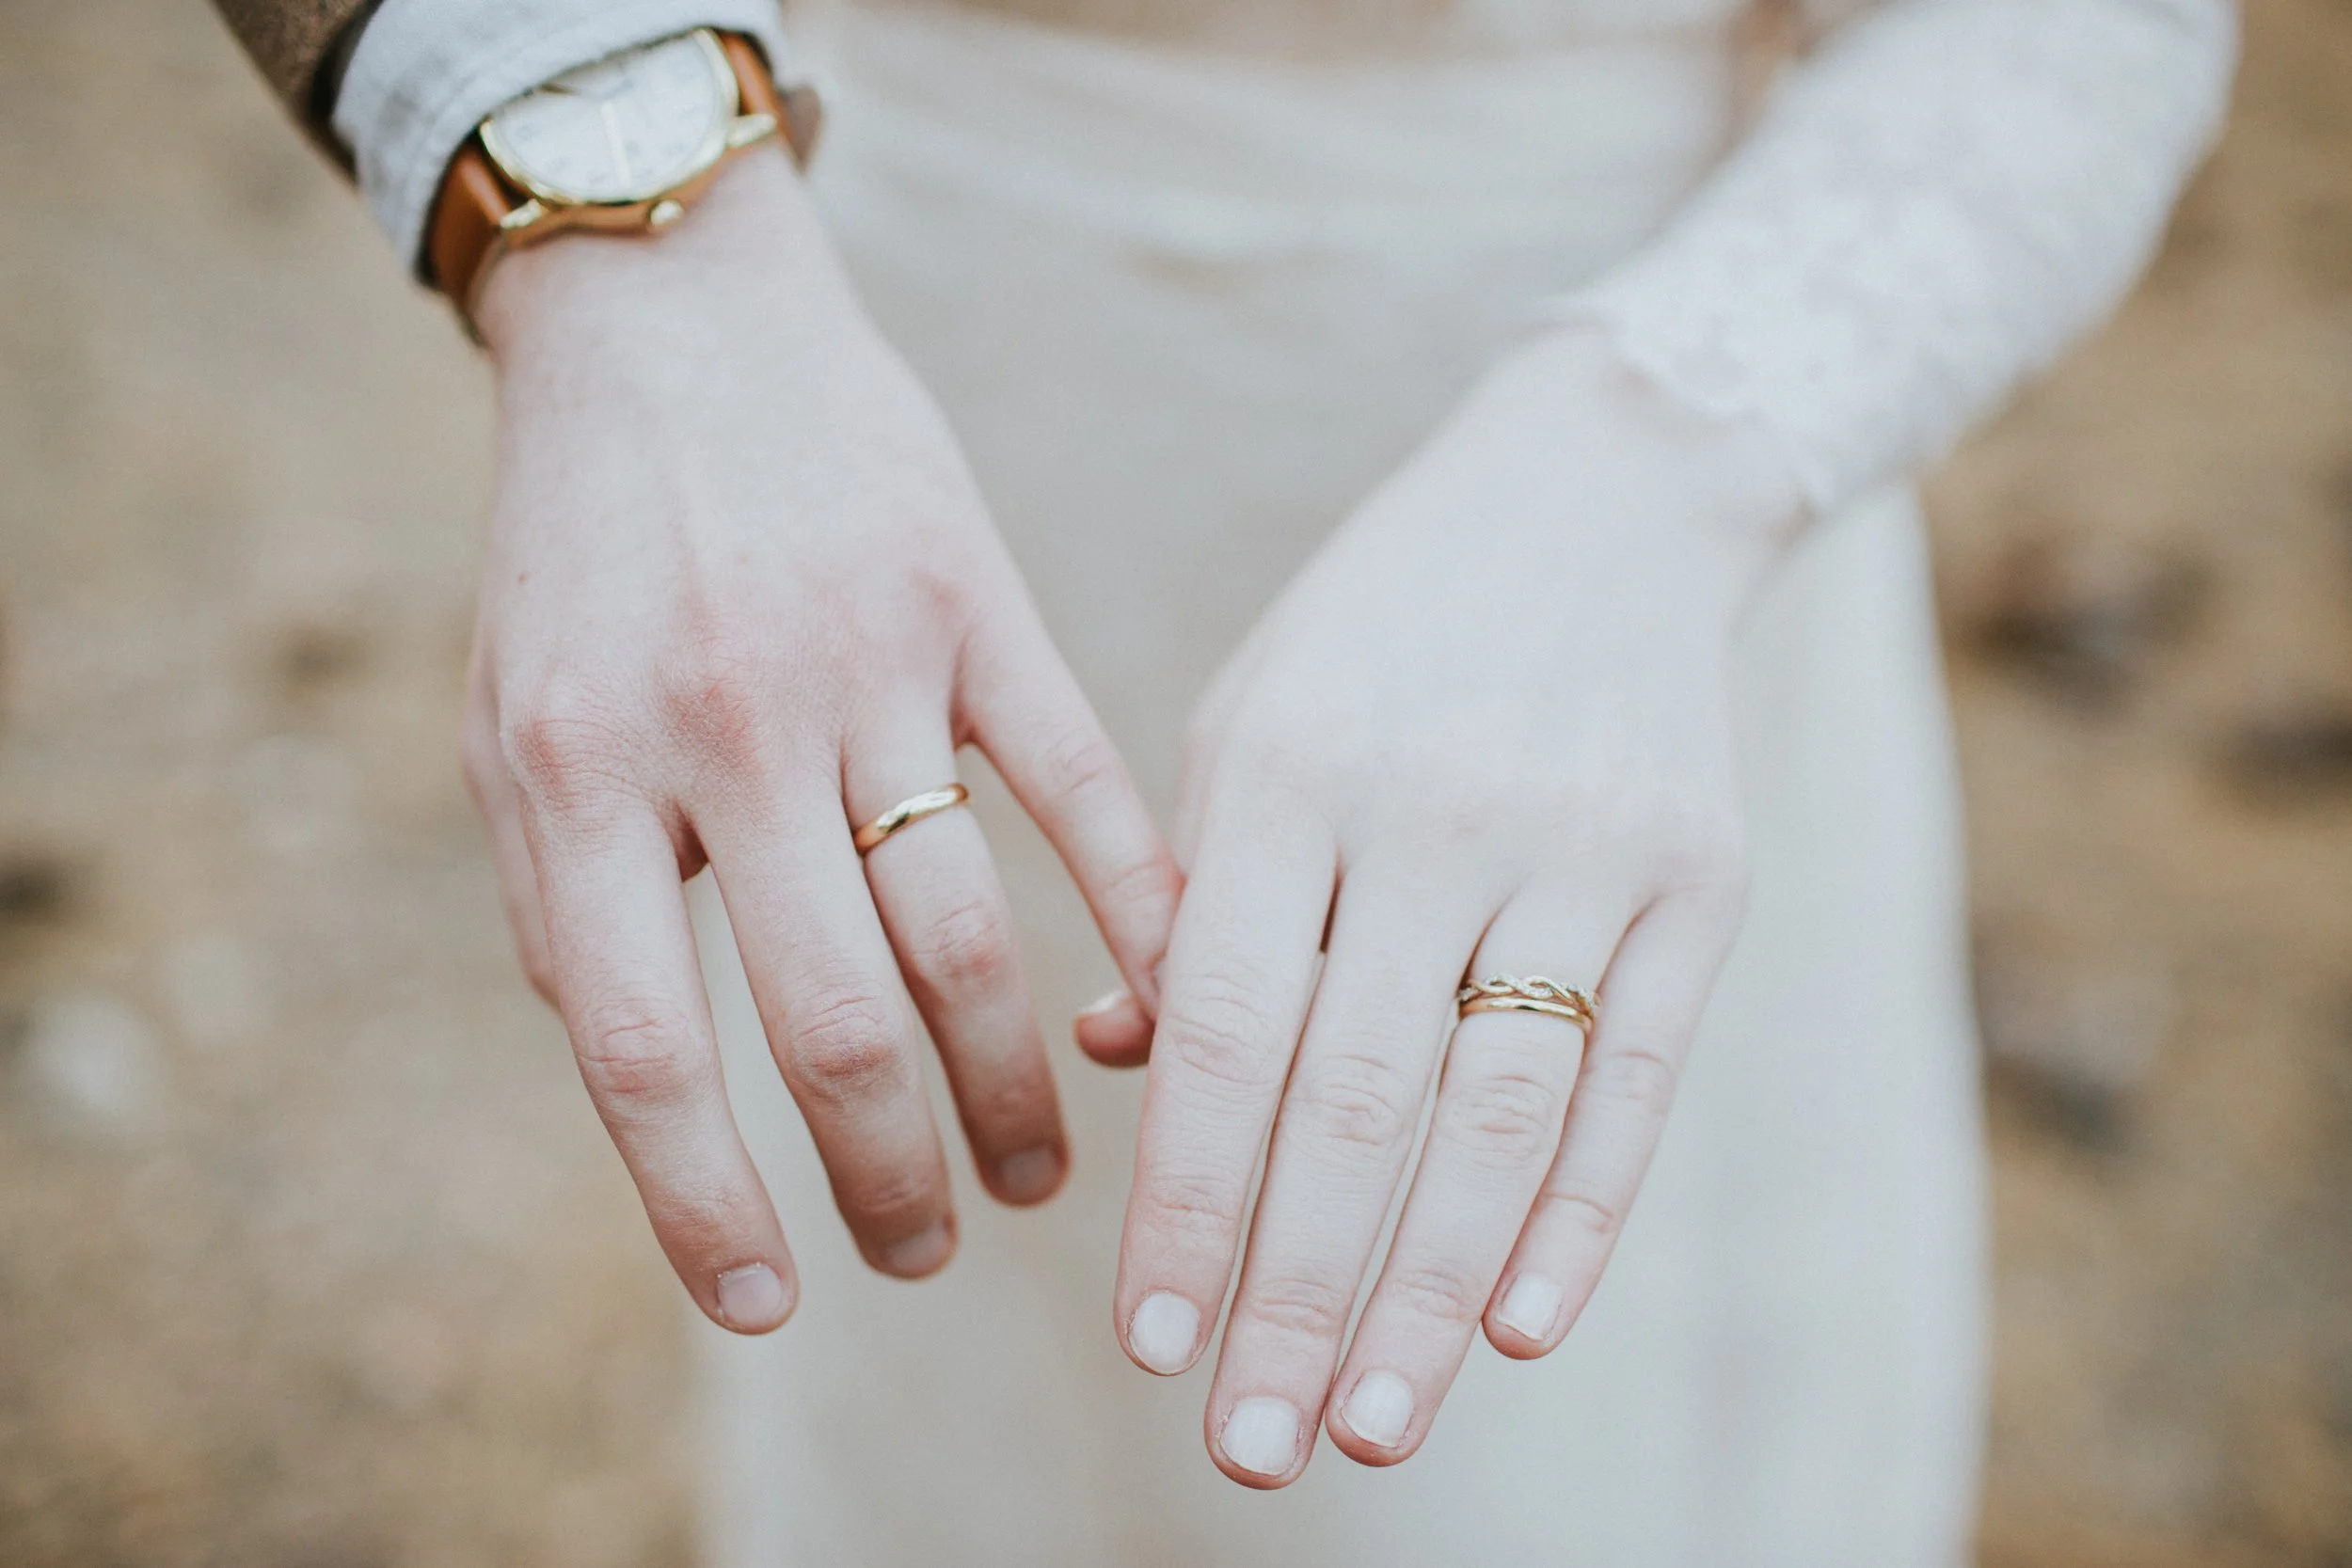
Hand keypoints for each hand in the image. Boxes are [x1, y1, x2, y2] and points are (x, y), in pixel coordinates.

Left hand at [462, 153, 1178, 1333]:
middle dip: (886, 1175)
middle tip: (921, 1251)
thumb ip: (570, 906)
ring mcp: (866, 660)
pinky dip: (1136, 913)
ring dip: (1011, 1086)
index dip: (703, 1205)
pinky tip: (1163, 1010)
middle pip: (833, 1017)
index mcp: (579, 775)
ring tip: (1033, 1181)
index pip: (645, 1051)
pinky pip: (1080, 786)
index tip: (765, 1305)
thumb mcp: (510, 731)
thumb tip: (663, 1101)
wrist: (672, 324)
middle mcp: (723, 727)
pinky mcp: (979, 601)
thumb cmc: (586, 558)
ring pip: (965, 930)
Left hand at [1110, 332, 1800, 1482]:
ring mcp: (1582, 846)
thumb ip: (1191, 898)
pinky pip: (1640, 1073)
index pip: (1225, 1028)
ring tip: (1371, 1428)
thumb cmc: (1380, 632)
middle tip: (1247, 1447)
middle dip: (1295, 1291)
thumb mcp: (1250, 721)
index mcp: (1291, 770)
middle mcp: (1435, 814)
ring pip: (1498, 1112)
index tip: (1146, 1344)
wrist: (1603, 490)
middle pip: (1357, 1100)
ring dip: (1431, 1292)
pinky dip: (1583, 1210)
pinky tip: (1523, 1329)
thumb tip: (1115, 1069)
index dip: (1185, 1197)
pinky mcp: (1700, 876)